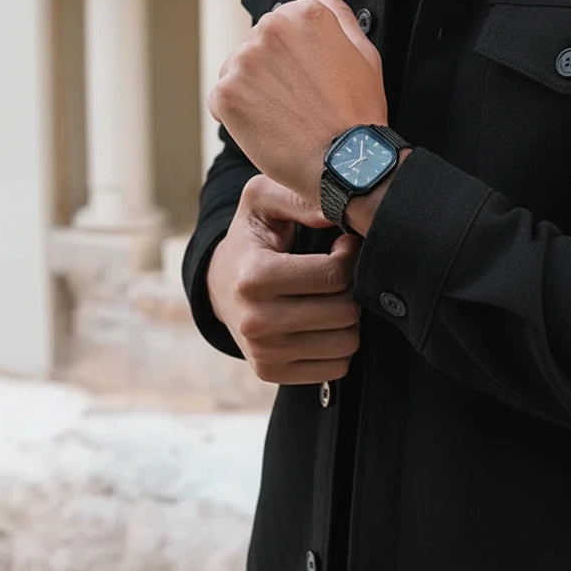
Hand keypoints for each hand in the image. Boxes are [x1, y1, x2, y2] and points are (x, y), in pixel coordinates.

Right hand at [206, 174, 360, 384]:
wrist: (219, 284)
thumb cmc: (251, 236)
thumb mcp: (263, 201)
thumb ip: (299, 197)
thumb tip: (335, 212)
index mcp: (254, 276)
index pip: (334, 275)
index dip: (349, 256)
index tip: (342, 246)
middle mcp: (255, 321)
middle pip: (345, 311)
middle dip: (351, 287)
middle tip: (339, 273)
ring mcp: (263, 353)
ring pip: (347, 343)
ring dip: (349, 318)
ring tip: (332, 296)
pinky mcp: (271, 373)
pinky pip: (337, 367)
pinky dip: (338, 344)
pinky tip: (323, 322)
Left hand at [208, 0, 386, 214]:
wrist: (346, 162)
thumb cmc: (359, 110)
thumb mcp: (363, 53)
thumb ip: (338, 13)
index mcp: (304, 13)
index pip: (283, 25)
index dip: (297, 58)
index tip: (311, 80)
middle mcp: (270, 29)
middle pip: (257, 46)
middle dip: (272, 71)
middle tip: (300, 103)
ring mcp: (245, 60)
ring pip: (236, 71)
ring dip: (253, 91)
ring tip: (284, 116)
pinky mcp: (226, 93)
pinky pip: (221, 99)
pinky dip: (237, 116)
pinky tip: (267, 128)